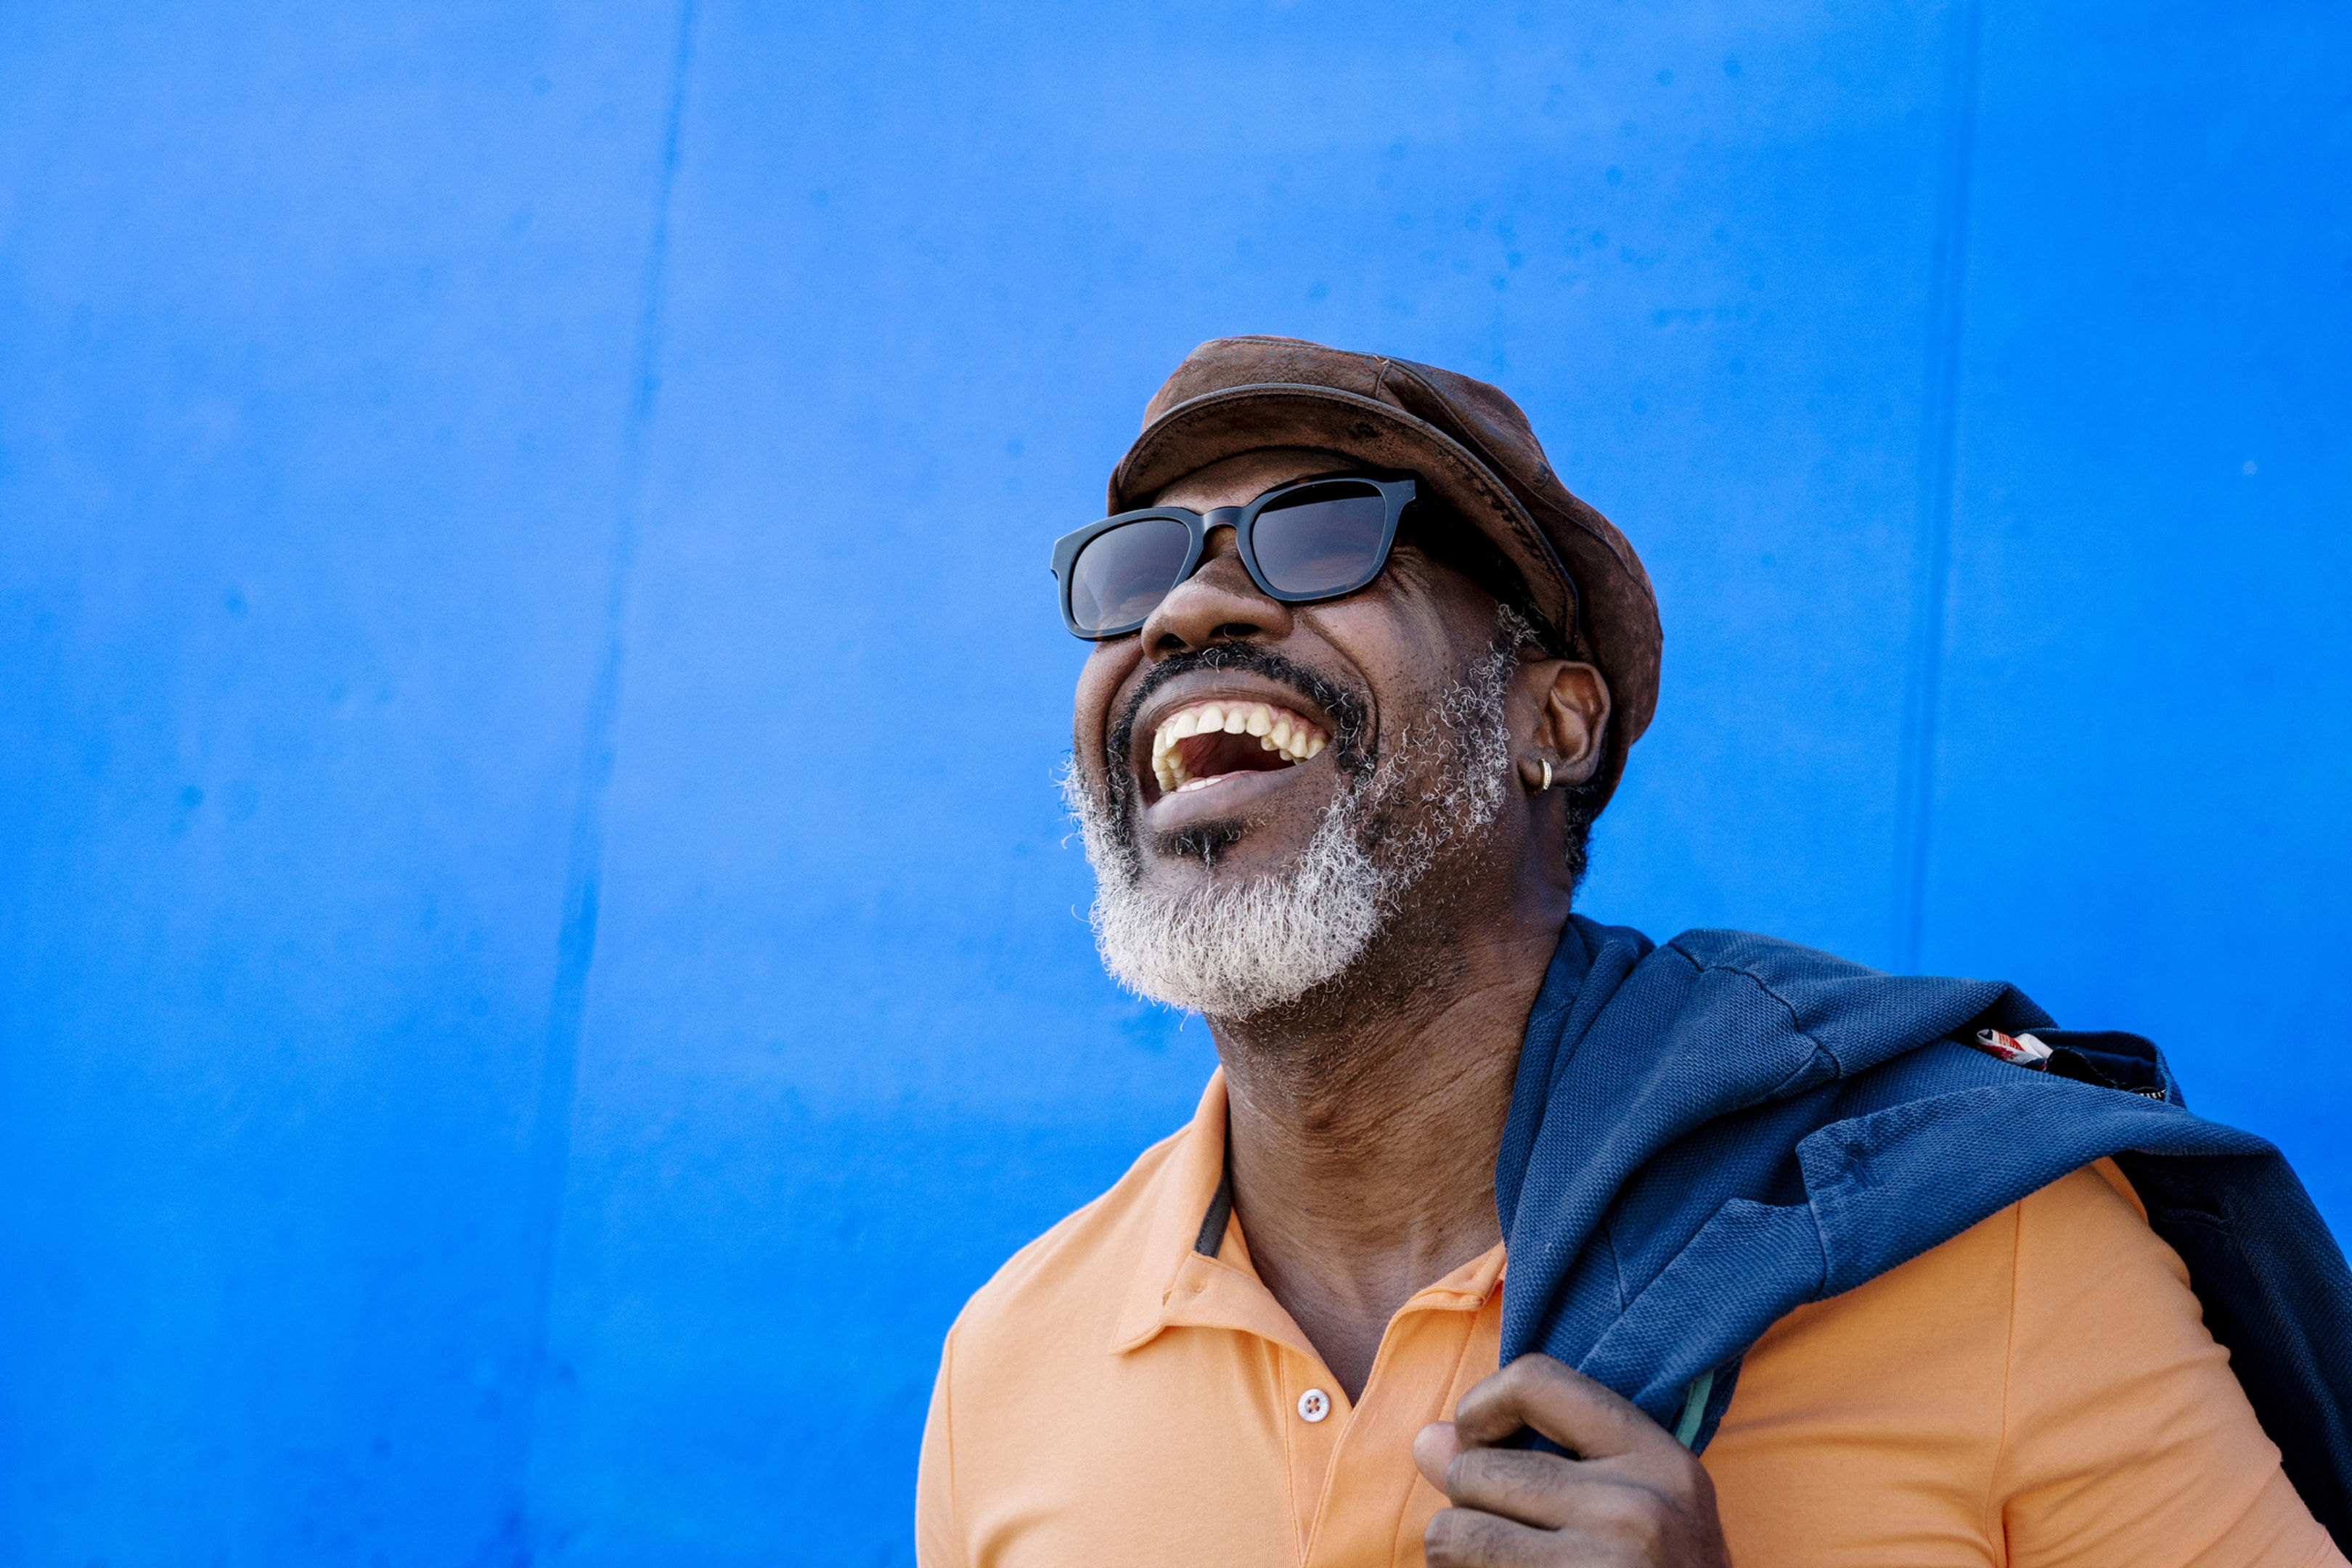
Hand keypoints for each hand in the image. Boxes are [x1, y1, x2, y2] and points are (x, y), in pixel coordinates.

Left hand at [1412, 1355, 1729, 1566]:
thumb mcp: (1636, 1509)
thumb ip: (1542, 1462)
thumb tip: (1427, 1441)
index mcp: (1660, 1462)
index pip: (1536, 1381)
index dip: (1483, 1407)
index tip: (1482, 1443)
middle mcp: (1637, 1512)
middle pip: (1475, 1470)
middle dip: (1472, 1505)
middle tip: (1517, 1543)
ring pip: (1451, 1533)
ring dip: (1459, 1557)